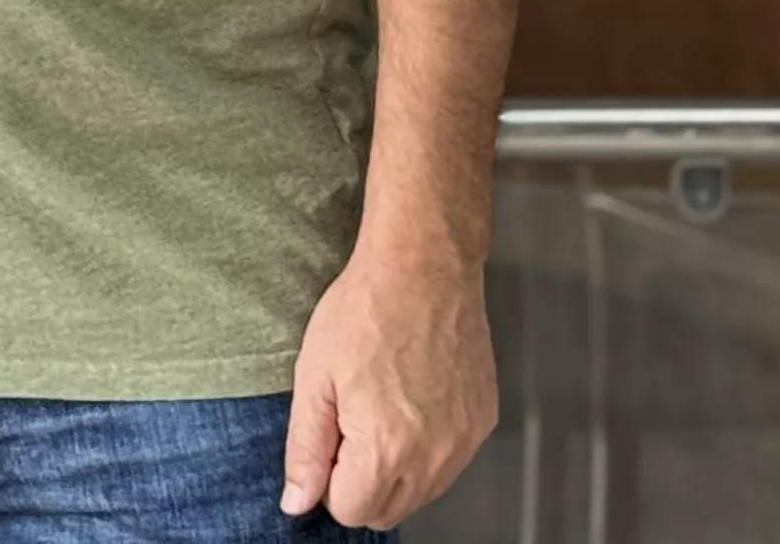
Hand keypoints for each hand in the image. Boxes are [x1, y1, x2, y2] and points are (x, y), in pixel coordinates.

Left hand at [282, 239, 496, 528]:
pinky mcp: (482, 423)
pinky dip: (425, 448)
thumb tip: (298, 503)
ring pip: (421, 491)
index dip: (328, 481)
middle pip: (388, 510)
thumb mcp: (314, 377)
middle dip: (359, 483)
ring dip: (393, 469)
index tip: (327, 440)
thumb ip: (305, 449)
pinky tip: (409, 400)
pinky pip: (448, 462)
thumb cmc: (365, 311)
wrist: (424, 268)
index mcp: (387, 448)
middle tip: (348, 424)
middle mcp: (434, 456)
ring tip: (377, 406)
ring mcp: (464, 441)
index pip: (351, 511)